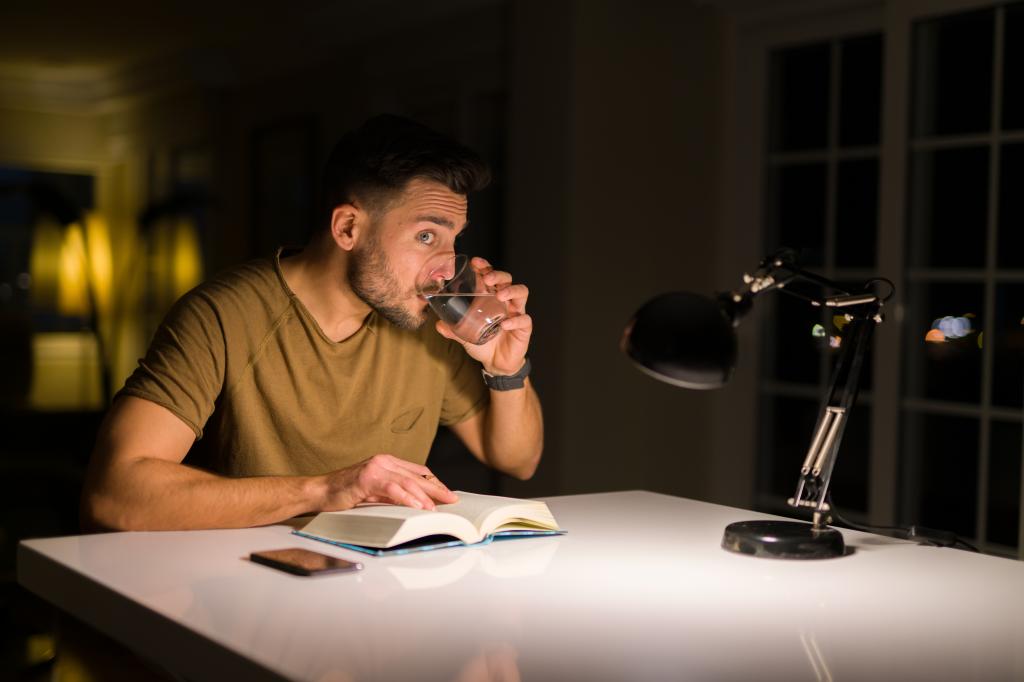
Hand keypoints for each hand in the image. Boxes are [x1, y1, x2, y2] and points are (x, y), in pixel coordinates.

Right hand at [320, 454, 457, 510]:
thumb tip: (417, 503)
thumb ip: (394, 493)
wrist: (320, 491)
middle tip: (452, 500)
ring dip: (423, 496)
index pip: (418, 472)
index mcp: (388, 462)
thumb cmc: (346, 494)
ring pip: (407, 481)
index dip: (435, 483)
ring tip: (435, 508)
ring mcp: (376, 468)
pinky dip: (406, 498)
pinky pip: (391, 488)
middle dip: (436, 489)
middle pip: (417, 475)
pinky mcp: (367, 478)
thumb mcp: (376, 493)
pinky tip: (416, 506)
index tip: (448, 494)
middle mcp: (384, 461)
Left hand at [435, 257, 531, 375]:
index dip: (485, 266)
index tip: (475, 262)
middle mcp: (505, 301)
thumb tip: (438, 324)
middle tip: (487, 279)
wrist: (496, 363)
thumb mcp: (464, 335)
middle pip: (507, 279)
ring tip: (500, 295)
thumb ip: (452, 329)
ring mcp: (516, 312)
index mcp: (491, 298)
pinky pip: (524, 319)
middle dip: (498, 275)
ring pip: (521, 292)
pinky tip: (505, 324)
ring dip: (511, 290)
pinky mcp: (524, 327)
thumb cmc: (483, 343)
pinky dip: (515, 320)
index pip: (490, 276)